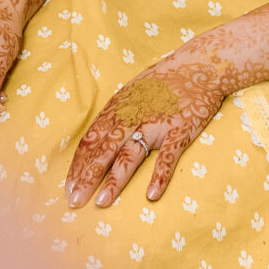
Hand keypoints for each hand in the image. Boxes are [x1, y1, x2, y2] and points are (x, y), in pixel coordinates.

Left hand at [65, 46, 236, 209]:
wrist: (199, 65)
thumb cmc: (164, 80)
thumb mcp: (131, 92)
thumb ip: (116, 115)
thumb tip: (97, 139)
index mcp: (118, 109)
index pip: (91, 141)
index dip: (78, 165)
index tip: (69, 186)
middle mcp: (132, 117)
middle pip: (104, 151)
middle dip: (88, 177)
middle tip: (75, 201)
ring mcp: (155, 125)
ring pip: (130, 156)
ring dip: (115, 180)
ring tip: (102, 202)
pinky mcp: (179, 131)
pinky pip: (167, 158)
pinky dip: (159, 177)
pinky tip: (151, 194)